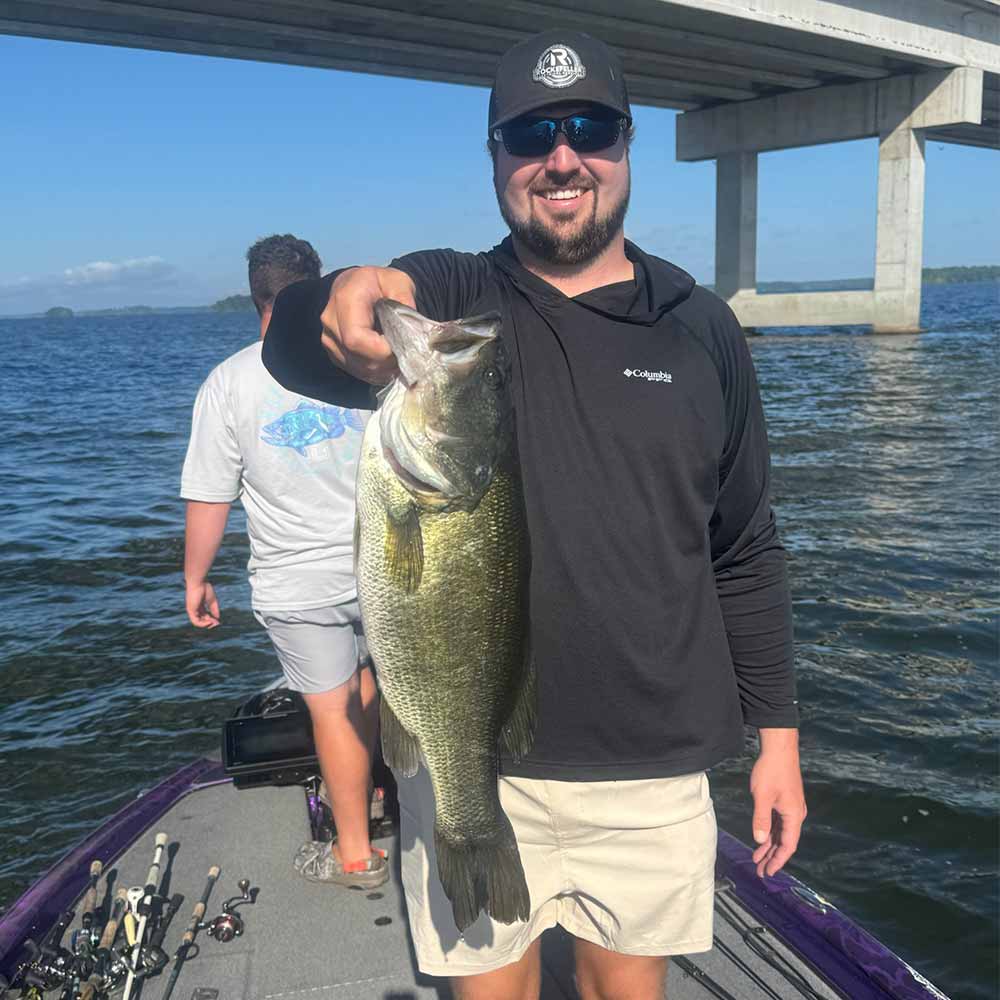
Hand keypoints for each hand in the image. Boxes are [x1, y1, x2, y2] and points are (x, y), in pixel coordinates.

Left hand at [186, 581, 219, 627]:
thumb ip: (214, 609)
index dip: (211, 619)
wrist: (198, 582)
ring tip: (214, 623)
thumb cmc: (204, 588)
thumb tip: (217, 618)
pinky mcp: (190, 610)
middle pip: (201, 620)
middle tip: (217, 624)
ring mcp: (191, 610)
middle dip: (210, 623)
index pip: (204, 616)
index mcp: (199, 606)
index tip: (218, 621)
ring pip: (198, 622)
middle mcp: (194, 609)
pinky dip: (203, 624)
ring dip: (206, 625)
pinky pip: (196, 621)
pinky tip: (210, 622)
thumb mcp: (212, 600)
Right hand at [320, 266, 415, 383]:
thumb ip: (406, 302)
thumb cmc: (378, 283)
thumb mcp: (398, 281)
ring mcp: (329, 338)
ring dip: (382, 369)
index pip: (356, 338)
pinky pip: (355, 370)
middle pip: (358, 357)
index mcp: (345, 300)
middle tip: (405, 355)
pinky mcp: (333, 351)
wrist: (355, 284)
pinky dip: (375, 371)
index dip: (381, 351)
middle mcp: (330, 321)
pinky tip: (387, 361)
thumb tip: (413, 330)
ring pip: (358, 368)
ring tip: (398, 357)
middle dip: (386, 362)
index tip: (401, 346)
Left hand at [750, 730, 806, 876]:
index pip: (788, 845)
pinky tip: (761, 839)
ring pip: (780, 832)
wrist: (779, 748)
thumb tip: (759, 840)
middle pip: (784, 841)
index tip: (769, 872)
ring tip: (756, 859)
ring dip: (769, 845)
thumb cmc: (771, 770)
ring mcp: (791, 807)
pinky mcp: (785, 801)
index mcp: (794, 815)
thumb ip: (761, 819)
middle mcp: (796, 814)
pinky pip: (778, 822)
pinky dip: (769, 832)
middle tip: (760, 871)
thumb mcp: (762, 796)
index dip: (778, 860)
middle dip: (772, 857)